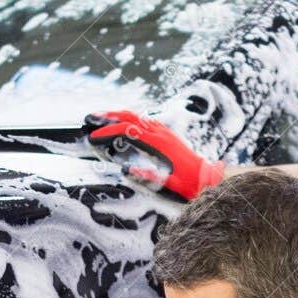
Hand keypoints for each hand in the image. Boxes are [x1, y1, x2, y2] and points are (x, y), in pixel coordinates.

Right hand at [84, 109, 225, 200]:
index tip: (94, 136)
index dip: (108, 132)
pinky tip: (122, 123)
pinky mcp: (166, 133)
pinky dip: (130, 119)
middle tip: (91, 117)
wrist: (206, 176)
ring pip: (137, 116)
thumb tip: (124, 169)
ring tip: (102, 118)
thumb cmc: (188, 182)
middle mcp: (160, 132)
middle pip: (130, 116)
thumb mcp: (167, 183)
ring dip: (118, 115)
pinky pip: (144, 121)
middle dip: (109, 116)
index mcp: (158, 143)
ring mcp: (164, 130)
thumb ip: (146, 176)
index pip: (127, 130)